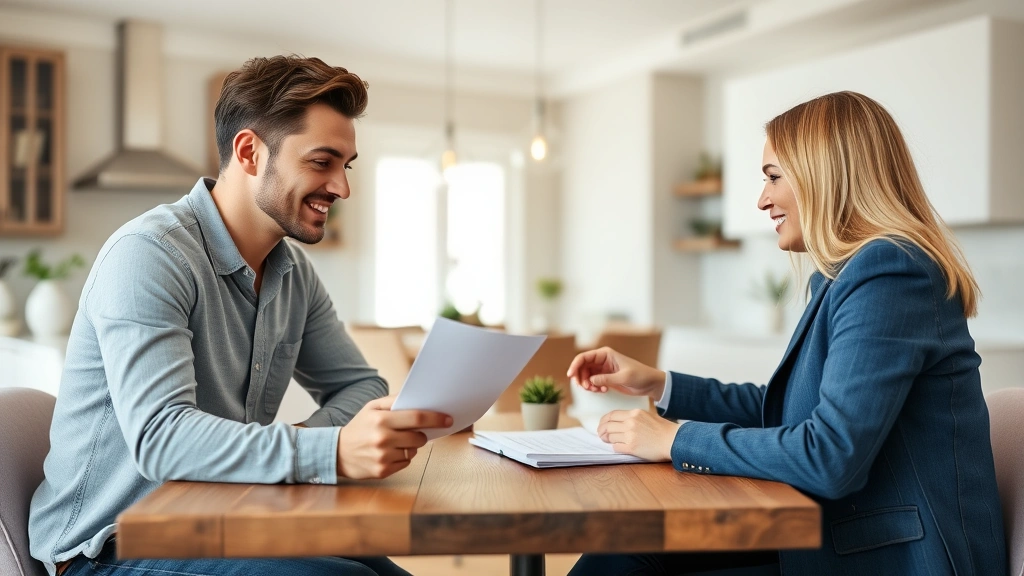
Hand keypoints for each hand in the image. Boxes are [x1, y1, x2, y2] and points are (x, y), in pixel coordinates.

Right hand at [337, 396, 452, 479]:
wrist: (337, 452)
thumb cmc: (359, 427)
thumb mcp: (372, 407)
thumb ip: (394, 402)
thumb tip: (419, 400)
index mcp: (381, 419)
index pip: (417, 418)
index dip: (436, 418)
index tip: (448, 419)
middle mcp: (382, 439)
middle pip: (419, 437)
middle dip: (421, 434)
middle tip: (412, 431)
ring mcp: (383, 457)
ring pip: (414, 451)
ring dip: (410, 446)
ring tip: (394, 442)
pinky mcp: (383, 471)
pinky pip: (406, 462)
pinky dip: (402, 457)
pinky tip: (389, 452)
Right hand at [566, 347, 665, 399]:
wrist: (650, 383)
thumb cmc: (641, 376)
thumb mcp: (624, 377)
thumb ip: (606, 379)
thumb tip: (591, 380)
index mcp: (606, 354)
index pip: (584, 357)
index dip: (575, 366)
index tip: (571, 376)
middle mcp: (602, 360)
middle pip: (582, 367)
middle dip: (581, 378)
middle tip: (586, 388)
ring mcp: (603, 369)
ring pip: (586, 375)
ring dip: (587, 384)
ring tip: (596, 390)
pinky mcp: (605, 378)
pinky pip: (592, 382)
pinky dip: (593, 388)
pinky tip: (602, 391)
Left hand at [597, 409, 679, 461]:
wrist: (673, 441)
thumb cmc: (663, 429)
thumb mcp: (648, 415)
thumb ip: (634, 416)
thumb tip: (620, 420)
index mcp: (634, 413)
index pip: (612, 415)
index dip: (603, 421)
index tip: (602, 425)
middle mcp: (630, 422)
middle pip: (608, 426)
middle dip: (602, 431)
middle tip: (601, 435)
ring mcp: (630, 435)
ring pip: (611, 437)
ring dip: (609, 440)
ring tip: (611, 441)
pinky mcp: (632, 447)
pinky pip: (616, 447)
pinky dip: (616, 447)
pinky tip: (620, 447)